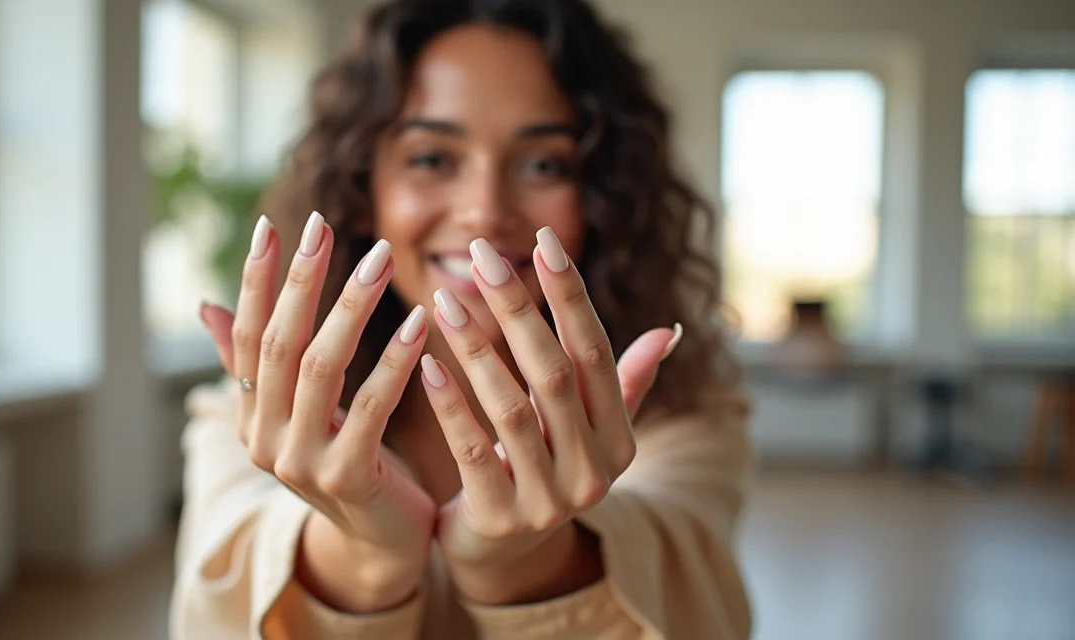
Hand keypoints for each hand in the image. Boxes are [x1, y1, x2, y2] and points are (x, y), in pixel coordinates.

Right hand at [200, 212, 434, 610]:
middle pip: (280, 343)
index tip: (276, 225)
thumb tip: (205, 305)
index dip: (258, 280)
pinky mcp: (346, 478)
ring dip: (351, 307)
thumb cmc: (348, 463)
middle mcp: (263, 438)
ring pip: (321, 367)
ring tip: (382, 260)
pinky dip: (394, 361)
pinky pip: (371, 407)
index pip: (247, 334)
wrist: (380, 544)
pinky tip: (419, 322)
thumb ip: (254, 364)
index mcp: (250, 415)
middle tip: (323, 224)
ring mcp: (300, 462)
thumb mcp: (298, 413)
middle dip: (301, 279)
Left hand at [419, 228, 680, 601]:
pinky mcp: (500, 518)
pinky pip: (473, 450)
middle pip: (553, 372)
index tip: (541, 239)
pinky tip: (425, 363)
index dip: (568, 294)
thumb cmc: (544, 469)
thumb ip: (623, 384)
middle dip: (516, 306)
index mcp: (619, 439)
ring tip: (443, 298)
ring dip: (476, 348)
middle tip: (480, 252)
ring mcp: (548, 499)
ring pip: (512, 408)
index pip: (594, 351)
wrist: (503, 556)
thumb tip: (669, 332)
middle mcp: (594, 470)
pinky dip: (450, 405)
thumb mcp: (590, 432)